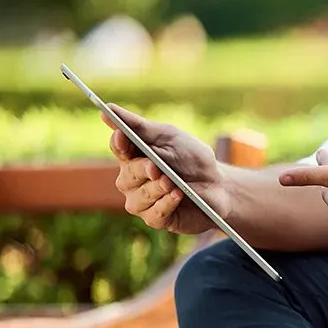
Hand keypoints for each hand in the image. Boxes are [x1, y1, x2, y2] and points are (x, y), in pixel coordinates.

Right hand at [102, 104, 229, 233]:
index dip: (119, 143)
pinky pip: (154, 214)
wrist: (219, 186)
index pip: (118, 148)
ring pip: (138, 197)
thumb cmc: (193, 160)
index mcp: (134, 156)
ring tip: (172, 182)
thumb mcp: (170, 137)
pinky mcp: (157, 219)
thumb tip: (108, 109)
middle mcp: (132, 180)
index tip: (123, 136)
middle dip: (141, 170)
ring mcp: (142, 201)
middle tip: (155, 167)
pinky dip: (166, 204)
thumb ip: (140, 127)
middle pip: (126, 175)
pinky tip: (178, 195)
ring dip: (157, 189)